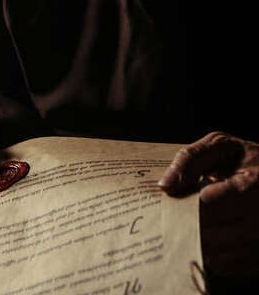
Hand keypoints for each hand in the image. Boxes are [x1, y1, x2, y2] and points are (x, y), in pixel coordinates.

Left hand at [158, 131, 258, 278]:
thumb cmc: (246, 159)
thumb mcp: (220, 146)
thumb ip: (190, 159)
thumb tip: (165, 185)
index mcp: (248, 188)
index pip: (202, 209)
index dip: (180, 205)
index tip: (168, 200)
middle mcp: (257, 222)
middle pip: (206, 238)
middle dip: (185, 225)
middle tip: (176, 212)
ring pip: (215, 257)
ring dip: (198, 241)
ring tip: (197, 219)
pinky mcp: (258, 258)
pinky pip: (227, 267)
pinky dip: (215, 253)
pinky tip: (213, 232)